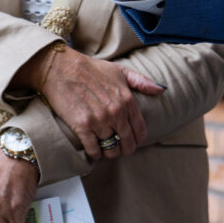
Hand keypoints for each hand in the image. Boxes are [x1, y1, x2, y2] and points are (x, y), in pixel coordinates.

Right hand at [16, 43, 163, 160]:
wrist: (61, 68)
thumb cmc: (90, 69)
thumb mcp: (119, 71)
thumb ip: (141, 81)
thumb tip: (161, 89)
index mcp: (127, 99)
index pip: (140, 130)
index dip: (137, 140)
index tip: (131, 142)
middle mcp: (116, 112)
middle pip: (127, 143)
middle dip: (124, 149)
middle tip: (118, 149)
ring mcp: (100, 120)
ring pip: (111, 149)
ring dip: (109, 152)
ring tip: (104, 149)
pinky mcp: (82, 126)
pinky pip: (94, 150)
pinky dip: (94, 154)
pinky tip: (92, 150)